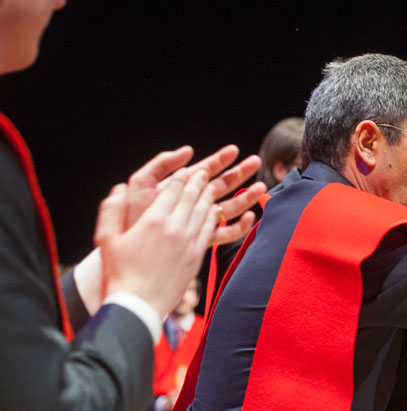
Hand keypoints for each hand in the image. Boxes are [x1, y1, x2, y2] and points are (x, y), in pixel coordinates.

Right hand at [96, 170, 218, 317]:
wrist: (138, 303)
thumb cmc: (119, 273)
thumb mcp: (106, 238)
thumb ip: (111, 209)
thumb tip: (118, 188)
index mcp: (153, 220)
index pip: (172, 191)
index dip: (180, 178)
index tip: (185, 170)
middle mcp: (175, 228)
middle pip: (191, 198)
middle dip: (198, 183)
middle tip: (203, 172)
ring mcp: (190, 242)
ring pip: (204, 212)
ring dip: (208, 197)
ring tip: (211, 187)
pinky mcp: (198, 257)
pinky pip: (210, 231)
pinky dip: (213, 217)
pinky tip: (214, 212)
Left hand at [123, 145, 265, 246]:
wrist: (128, 247)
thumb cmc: (131, 216)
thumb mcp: (141, 182)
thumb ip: (161, 164)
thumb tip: (188, 151)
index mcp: (180, 188)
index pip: (205, 169)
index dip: (220, 159)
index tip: (234, 150)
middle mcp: (192, 204)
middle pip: (222, 185)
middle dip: (239, 173)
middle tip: (256, 162)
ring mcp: (199, 222)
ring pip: (229, 207)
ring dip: (246, 197)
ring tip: (261, 188)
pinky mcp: (202, 240)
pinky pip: (226, 233)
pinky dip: (239, 226)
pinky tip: (250, 217)